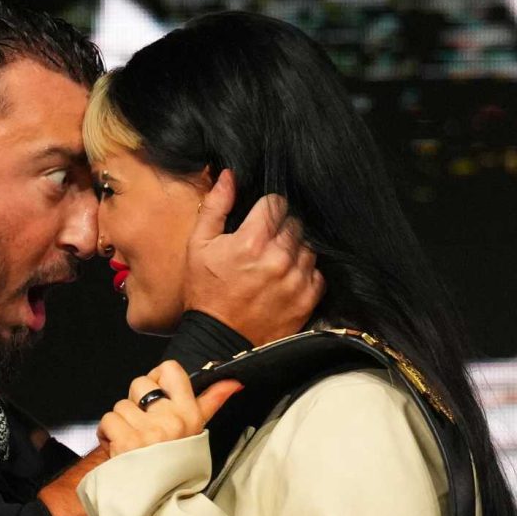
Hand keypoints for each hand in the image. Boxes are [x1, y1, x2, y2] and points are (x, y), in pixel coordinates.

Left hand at [95, 359, 242, 456]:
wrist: (158, 500)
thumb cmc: (176, 463)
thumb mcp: (196, 431)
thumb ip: (212, 401)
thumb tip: (233, 383)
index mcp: (189, 413)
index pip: (171, 370)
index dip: (156, 378)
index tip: (154, 396)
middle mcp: (172, 420)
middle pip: (140, 383)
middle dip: (135, 401)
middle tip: (142, 423)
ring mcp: (150, 431)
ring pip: (121, 404)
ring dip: (120, 422)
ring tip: (132, 440)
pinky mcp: (128, 442)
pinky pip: (109, 420)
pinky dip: (108, 433)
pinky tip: (119, 446)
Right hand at [179, 170, 322, 345]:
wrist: (218, 340)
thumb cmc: (205, 292)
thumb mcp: (199, 246)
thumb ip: (216, 207)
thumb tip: (230, 175)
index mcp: (252, 241)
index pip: (276, 204)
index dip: (267, 209)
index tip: (261, 219)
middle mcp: (278, 258)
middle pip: (295, 224)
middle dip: (281, 229)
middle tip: (265, 244)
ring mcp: (296, 280)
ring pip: (308, 247)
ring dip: (294, 250)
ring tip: (275, 263)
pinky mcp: (307, 300)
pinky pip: (317, 273)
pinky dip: (304, 273)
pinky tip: (286, 279)